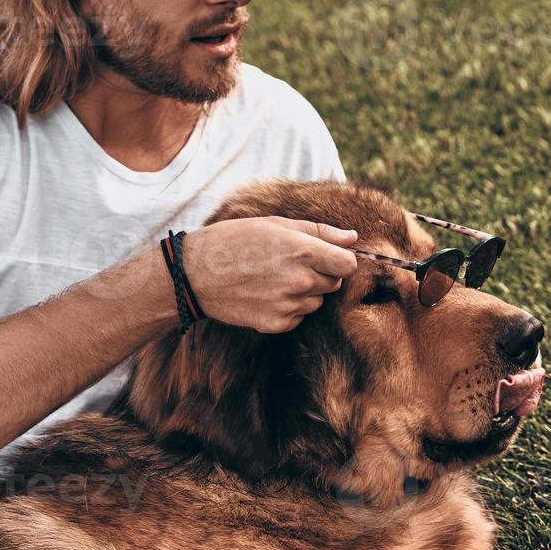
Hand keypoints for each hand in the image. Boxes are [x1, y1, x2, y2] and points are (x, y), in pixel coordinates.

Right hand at [183, 217, 358, 332]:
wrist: (196, 273)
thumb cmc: (236, 240)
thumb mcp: (277, 225)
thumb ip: (320, 232)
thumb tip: (353, 239)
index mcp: (304, 251)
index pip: (349, 265)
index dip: (341, 260)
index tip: (328, 258)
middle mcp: (300, 280)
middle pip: (334, 284)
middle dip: (322, 275)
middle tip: (291, 264)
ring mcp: (289, 305)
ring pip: (317, 302)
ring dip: (305, 292)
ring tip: (274, 278)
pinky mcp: (277, 324)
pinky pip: (299, 317)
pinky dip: (289, 308)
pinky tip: (266, 294)